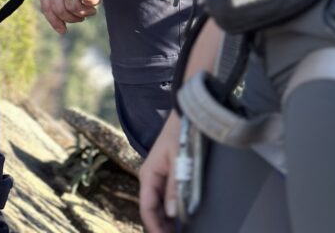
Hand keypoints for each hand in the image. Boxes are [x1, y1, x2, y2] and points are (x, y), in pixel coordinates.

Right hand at [140, 111, 180, 232]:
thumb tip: (172, 213)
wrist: (186, 113)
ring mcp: (159, 176)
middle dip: (160, 226)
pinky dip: (171, 209)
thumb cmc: (181, 133)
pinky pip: (166, 197)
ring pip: (160, 205)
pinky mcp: (168, 174)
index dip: (154, 227)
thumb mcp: (179, 160)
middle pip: (152, 210)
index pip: (147, 208)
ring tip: (178, 232)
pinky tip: (179, 218)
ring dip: (166, 220)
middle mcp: (151, 178)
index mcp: (148, 175)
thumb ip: (175, 186)